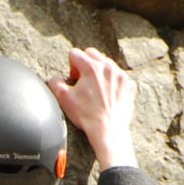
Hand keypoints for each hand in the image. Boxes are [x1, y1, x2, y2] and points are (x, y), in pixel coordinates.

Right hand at [47, 48, 137, 169]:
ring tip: (96, 90)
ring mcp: (120, 75)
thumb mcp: (64, 99)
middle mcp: (107, 67)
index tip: (74, 80)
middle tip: (84, 83)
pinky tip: (109, 95)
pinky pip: (120, 77)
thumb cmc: (86, 115)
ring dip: (100, 72)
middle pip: (92, 54)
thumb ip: (55, 83)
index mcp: (91, 67)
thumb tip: (54, 79)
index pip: (75, 54)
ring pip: (107, 64)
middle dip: (86, 65)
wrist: (108, 130)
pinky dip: (114, 83)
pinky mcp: (129, 85)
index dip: (71, 67)